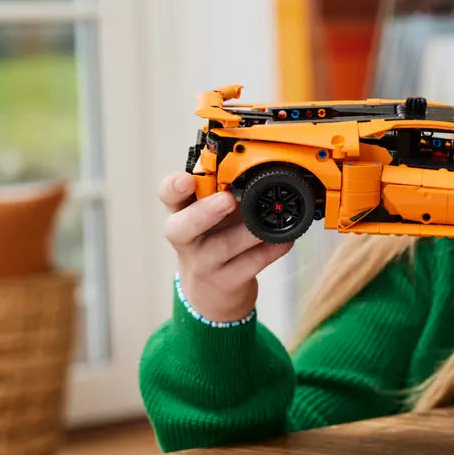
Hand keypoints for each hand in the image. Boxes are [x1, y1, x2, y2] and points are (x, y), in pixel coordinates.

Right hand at [159, 172, 293, 321]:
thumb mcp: (211, 213)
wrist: (212, 293)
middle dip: (204, 212)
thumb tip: (256, 162)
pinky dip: (271, 250)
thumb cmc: (214, 240)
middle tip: (227, 200)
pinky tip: (285, 240)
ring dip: (250, 231)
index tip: (186, 180)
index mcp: (182, 213)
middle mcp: (187, 239)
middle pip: (182, 228)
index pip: (168, 196)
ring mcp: (204, 264)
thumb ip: (223, 190)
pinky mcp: (226, 283)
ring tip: (270, 218)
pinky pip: (250, 265)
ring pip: (223, 247)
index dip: (174, 187)